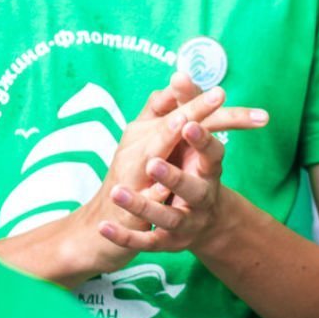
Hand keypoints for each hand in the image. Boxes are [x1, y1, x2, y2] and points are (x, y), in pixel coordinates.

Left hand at [72, 74, 264, 271]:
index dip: (200, 139)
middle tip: (154, 164)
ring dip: (143, 205)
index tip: (187, 124)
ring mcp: (185, 222)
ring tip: (119, 191)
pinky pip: (144, 241)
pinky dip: (124, 236)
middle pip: (193, 188)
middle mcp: (203, 196)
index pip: (212, 153)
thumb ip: (187, 110)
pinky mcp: (166, 242)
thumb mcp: (194, 144)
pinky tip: (106, 228)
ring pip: (166, 216)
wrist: (198, 224)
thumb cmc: (195, 174)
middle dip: (173, 176)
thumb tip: (180, 75)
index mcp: (211, 170)